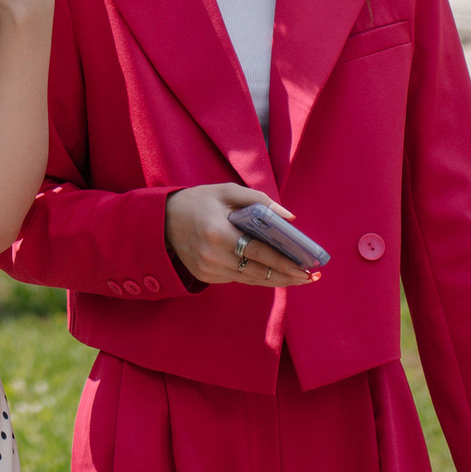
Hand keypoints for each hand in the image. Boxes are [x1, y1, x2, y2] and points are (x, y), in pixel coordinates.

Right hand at [163, 184, 318, 288]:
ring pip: (250, 279)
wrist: (161, 221)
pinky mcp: (206, 277)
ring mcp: (208, 270)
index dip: (284, 262)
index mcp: (218, 232)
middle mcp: (213, 256)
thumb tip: (288, 218)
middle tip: (309, 277)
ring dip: (276, 280)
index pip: (259, 251)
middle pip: (258, 272)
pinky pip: (238, 278)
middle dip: (287, 276)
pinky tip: (274, 274)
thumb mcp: (225, 191)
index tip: (306, 267)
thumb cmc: (198, 201)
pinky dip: (257, 276)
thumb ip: (258, 200)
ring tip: (298, 278)